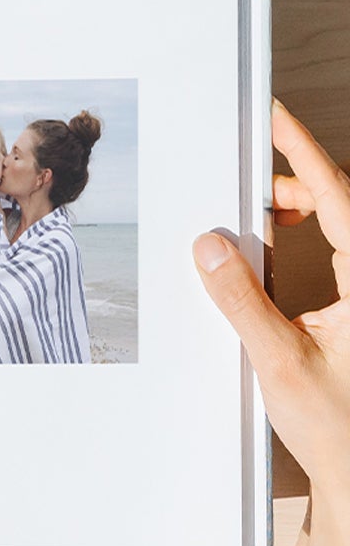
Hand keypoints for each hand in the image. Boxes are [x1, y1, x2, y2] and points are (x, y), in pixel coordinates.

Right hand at [193, 101, 349, 506]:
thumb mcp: (278, 361)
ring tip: (254, 219)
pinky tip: (272, 259)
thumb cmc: (340, 429)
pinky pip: (338, 255)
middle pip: (341, 204)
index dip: (302, 151)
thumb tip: (209, 246)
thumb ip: (241, 299)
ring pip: (341, 227)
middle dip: (292, 184)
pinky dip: (305, 243)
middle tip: (244, 184)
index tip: (275, 116)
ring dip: (299, 214)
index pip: (338, 197)